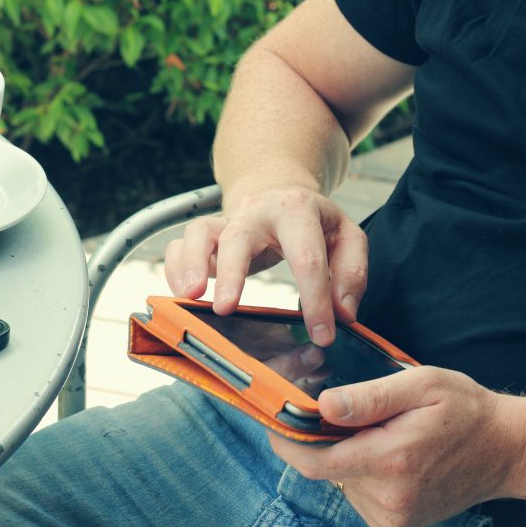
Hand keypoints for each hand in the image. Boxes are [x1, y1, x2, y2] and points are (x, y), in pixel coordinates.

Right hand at [164, 184, 366, 344]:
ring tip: (189, 297)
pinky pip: (179, 244)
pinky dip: (174, 268)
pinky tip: (180, 294)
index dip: (316, 299)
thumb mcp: (346, 238)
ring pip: (198, 232)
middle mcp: (255, 211)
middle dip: (231, 275)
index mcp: (296, 210)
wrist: (279, 191)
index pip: (307, 258)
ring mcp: (226, 220)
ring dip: (189, 263)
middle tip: (225, 310)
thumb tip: (342, 314)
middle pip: (238, 237)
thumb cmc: (315, 223)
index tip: (322, 335)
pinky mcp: (205, 235)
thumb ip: (350, 274)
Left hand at [269, 366, 521, 526]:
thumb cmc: (464, 410)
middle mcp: (389, 497)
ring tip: (382, 434)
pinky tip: (390, 458)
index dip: (286, 441)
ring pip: (340, 480)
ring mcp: (393, 517)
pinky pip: (357, 494)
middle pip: (325, 468)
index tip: (275, 419)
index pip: (314, 461)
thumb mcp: (420, 385)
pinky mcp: (395, 525)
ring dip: (347, 455)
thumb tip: (323, 405)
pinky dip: (362, 473)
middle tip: (348, 413)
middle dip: (325, 439)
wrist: (506, 451)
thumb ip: (370, 397)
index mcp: (391, 460)